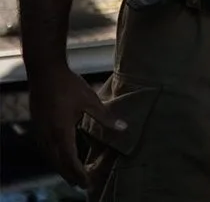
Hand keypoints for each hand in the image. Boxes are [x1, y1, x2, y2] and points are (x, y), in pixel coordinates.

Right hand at [28, 66, 126, 186]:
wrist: (45, 72)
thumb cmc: (69, 85)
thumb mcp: (90, 100)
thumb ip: (105, 117)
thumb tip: (124, 128)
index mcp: (61, 131)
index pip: (69, 160)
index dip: (78, 173)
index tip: (87, 183)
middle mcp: (48, 136)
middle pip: (58, 163)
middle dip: (70, 175)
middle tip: (83, 185)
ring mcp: (40, 133)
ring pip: (50, 158)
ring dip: (62, 168)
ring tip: (74, 175)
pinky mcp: (37, 127)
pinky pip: (45, 150)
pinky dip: (55, 158)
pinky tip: (61, 157)